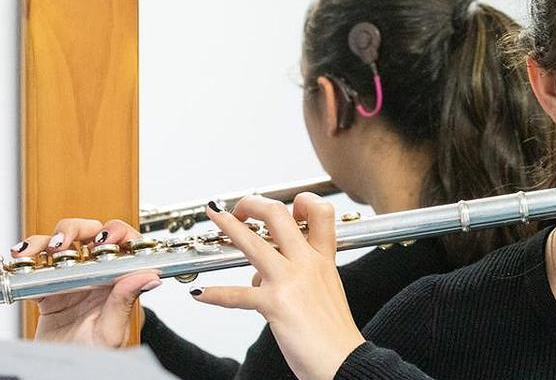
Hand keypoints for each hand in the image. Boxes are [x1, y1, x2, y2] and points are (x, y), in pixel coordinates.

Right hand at [10, 219, 160, 346]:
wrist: (69, 373)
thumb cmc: (97, 352)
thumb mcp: (113, 330)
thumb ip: (125, 301)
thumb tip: (148, 276)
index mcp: (118, 279)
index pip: (125, 243)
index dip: (118, 232)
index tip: (108, 237)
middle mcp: (97, 274)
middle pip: (91, 234)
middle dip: (78, 229)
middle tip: (64, 241)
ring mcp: (71, 278)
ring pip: (62, 244)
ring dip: (49, 239)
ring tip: (42, 250)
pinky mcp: (47, 288)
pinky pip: (37, 266)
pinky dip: (28, 257)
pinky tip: (23, 258)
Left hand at [194, 193, 363, 379]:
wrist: (345, 362)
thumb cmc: (334, 334)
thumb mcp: (326, 291)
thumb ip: (294, 275)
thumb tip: (262, 274)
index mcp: (323, 259)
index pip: (321, 212)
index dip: (302, 202)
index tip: (286, 206)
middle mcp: (307, 264)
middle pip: (279, 215)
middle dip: (253, 204)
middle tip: (240, 206)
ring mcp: (291, 281)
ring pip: (254, 243)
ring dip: (228, 227)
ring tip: (214, 216)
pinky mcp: (275, 305)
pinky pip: (238, 296)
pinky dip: (216, 295)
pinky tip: (201, 294)